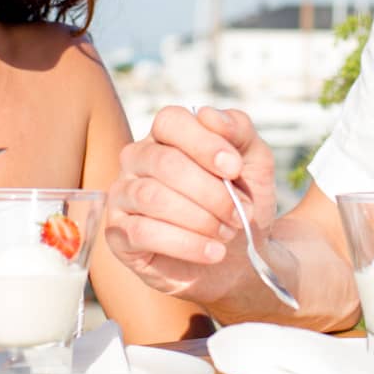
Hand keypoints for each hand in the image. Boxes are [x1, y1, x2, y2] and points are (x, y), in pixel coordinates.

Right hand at [105, 106, 276, 305]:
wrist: (239, 259)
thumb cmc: (241, 202)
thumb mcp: (254, 161)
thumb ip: (239, 130)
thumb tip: (208, 114)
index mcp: (167, 134)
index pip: (171, 121)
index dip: (204, 143)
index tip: (235, 169)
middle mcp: (138, 158)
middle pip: (164, 163)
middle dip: (210, 192)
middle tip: (239, 213)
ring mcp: (123, 195)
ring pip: (152, 197)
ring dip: (200, 219)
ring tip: (227, 233)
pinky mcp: (119, 233)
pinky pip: (143, 233)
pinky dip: (187, 244)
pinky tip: (213, 252)